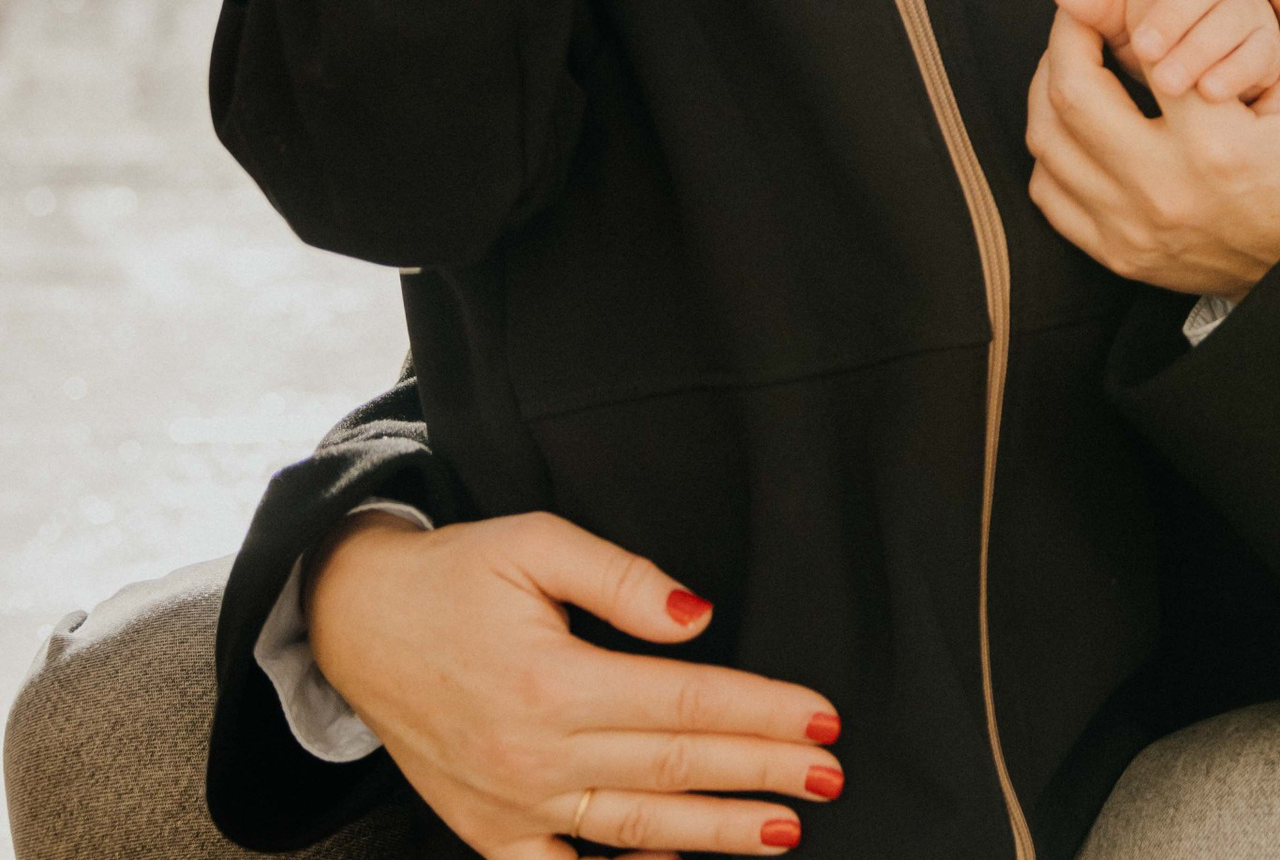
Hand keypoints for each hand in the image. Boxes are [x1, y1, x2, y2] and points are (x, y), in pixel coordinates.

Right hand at [304, 510, 839, 858]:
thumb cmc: (454, 574)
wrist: (356, 622)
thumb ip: (622, 580)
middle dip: (760, 775)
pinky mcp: (485, 828)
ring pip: (631, 831)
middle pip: (673, 769)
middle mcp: (533, 755)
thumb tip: (697, 618)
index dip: (760, 711)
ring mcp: (507, 803)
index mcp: (552, 682)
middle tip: (829, 777)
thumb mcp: (537, 542)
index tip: (821, 719)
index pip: (685, 701)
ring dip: (714, 835)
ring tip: (783, 833)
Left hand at [1028, 0, 1279, 295]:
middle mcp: (1166, 193)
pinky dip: (1051, 144)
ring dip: (1050, 80)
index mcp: (1221, 146)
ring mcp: (1135, 232)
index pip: (1144, 42)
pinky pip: (1048, 192)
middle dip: (1068, 27)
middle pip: (1071, 92)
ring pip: (1047, 142)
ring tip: (1078, 46)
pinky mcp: (1121, 256)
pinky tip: (1080, 112)